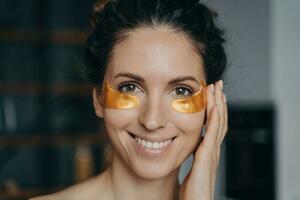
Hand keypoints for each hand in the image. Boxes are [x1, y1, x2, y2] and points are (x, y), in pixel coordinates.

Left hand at [179, 80, 227, 199]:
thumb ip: (192, 154)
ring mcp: (212, 152)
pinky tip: (215, 107)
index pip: (214, 125)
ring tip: (217, 89)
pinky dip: (215, 118)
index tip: (212, 94)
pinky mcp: (207, 157)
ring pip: (218, 123)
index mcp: (208, 150)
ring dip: (217, 105)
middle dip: (218, 101)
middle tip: (217, 84)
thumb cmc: (192, 190)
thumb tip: (189, 145)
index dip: (215, 109)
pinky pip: (212, 134)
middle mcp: (212, 149)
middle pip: (219, 120)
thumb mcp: (192, 167)